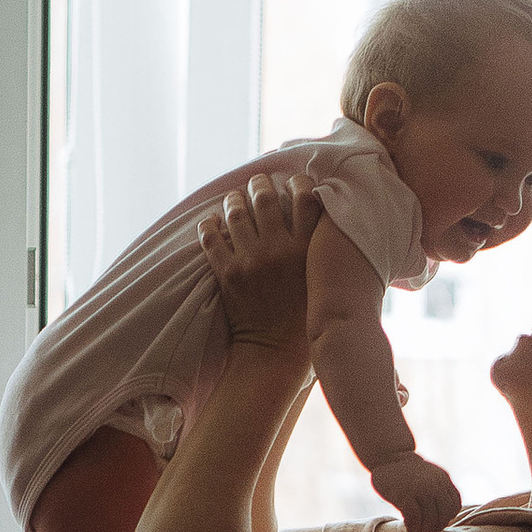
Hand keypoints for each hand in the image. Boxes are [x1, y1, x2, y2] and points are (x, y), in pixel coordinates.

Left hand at [196, 173, 319, 357]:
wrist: (274, 350)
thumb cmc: (304, 315)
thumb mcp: (323, 278)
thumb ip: (320, 248)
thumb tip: (321, 213)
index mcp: (307, 250)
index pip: (305, 197)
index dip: (298, 182)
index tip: (293, 182)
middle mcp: (279, 251)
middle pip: (266, 197)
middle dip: (259, 183)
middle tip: (258, 181)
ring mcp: (251, 261)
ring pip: (236, 212)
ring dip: (234, 200)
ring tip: (234, 198)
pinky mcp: (227, 274)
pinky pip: (211, 238)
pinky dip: (209, 225)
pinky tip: (211, 221)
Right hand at [372, 452, 464, 531]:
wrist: (387, 457)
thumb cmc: (406, 472)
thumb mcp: (430, 475)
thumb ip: (439, 489)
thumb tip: (445, 515)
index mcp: (443, 479)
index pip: (455, 505)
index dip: (447, 517)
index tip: (436, 520)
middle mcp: (434, 484)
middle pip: (445, 514)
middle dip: (437, 525)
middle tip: (427, 529)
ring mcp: (420, 489)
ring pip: (430, 519)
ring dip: (424, 530)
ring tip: (417, 531)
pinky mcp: (405, 495)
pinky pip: (415, 518)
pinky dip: (413, 527)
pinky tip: (409, 528)